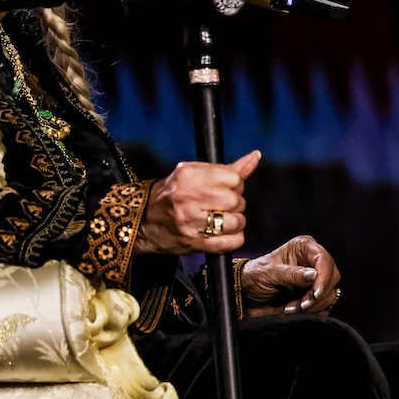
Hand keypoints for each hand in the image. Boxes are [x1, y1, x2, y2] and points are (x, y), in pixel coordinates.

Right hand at [133, 150, 260, 254]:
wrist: (144, 221)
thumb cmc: (173, 194)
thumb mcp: (193, 174)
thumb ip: (227, 168)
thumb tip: (255, 156)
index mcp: (188, 175)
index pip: (234, 178)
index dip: (234, 184)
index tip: (224, 188)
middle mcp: (187, 197)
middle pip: (236, 200)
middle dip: (235, 204)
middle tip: (222, 205)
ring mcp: (190, 222)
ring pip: (237, 222)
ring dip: (234, 223)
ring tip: (221, 220)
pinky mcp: (194, 243)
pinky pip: (232, 242)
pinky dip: (232, 239)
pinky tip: (220, 234)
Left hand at [239, 235, 341, 316]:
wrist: (245, 295)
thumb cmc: (254, 276)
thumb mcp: (269, 272)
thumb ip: (291, 274)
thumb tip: (314, 275)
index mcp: (303, 248)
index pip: (324, 260)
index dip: (324, 277)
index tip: (314, 292)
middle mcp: (313, 262)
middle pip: (333, 278)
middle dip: (317, 294)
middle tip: (300, 304)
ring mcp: (316, 280)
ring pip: (330, 295)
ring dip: (312, 305)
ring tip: (290, 307)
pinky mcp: (315, 297)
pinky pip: (325, 307)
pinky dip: (311, 312)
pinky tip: (293, 310)